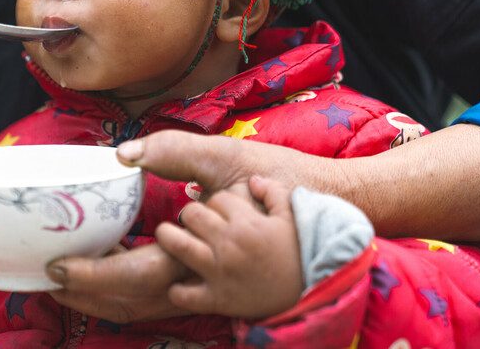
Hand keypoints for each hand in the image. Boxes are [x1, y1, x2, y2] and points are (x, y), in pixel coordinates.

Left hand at [44, 130, 311, 323]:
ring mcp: (208, 290)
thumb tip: (125, 154)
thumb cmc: (281, 184)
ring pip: (143, 306)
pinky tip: (111, 275)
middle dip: (85, 293)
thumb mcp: (229, 159)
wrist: (329, 220)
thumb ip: (176, 153)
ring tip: (69, 278)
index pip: (132, 274)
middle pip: (130, 300)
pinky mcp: (213, 291)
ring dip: (102, 298)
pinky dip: (127, 296)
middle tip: (50, 274)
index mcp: (200, 250)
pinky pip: (160, 301)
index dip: (91, 274)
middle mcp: (201, 278)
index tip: (56, 264)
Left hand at [156, 176, 302, 318]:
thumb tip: (252, 180)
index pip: (215, 198)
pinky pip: (184, 294)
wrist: (311, 293)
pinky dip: (177, 290)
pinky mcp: (217, 300)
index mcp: (247, 223)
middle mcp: (229, 244)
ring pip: (177, 245)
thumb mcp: (291, 217)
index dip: (214, 202)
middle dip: (190, 215)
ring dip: (168, 238)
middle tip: (192, 222)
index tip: (217, 211)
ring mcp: (220, 272)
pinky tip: (180, 284)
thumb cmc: (299, 253)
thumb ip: (273, 192)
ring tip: (168, 237)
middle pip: (190, 214)